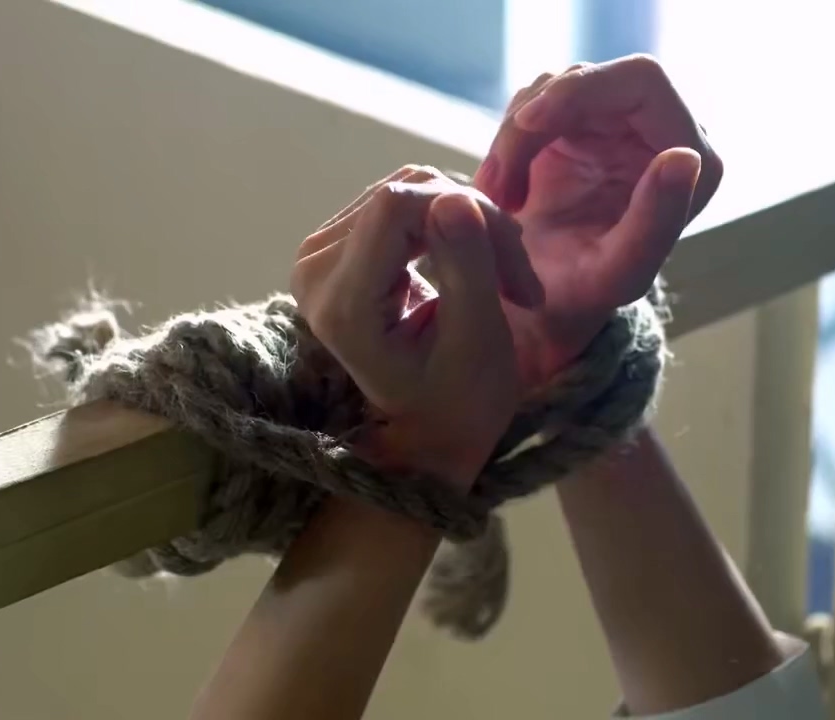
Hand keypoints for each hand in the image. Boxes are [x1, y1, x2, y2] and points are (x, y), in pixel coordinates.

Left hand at [291, 166, 539, 489]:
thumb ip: (467, 267)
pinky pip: (401, 203)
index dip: (468, 213)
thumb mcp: (478, 343)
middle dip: (475, 222)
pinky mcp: (336, 246)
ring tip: (504, 275)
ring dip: (469, 222)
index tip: (516, 266)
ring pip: (409, 189)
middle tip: (520, 278)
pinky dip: (449, 223)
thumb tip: (454, 197)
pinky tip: (475, 262)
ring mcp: (319, 255)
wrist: (430, 434)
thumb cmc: (462, 405)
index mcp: (341, 305)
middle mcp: (314, 270)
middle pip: (404, 194)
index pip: (397, 206)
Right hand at [474, 55, 723, 386]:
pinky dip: (508, 141)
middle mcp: (660, 129)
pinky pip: (535, 103)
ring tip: (498, 198)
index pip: (641, 80)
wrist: (546, 300)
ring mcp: (615, 122)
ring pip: (555, 88)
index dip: (582, 88)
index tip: (527, 122)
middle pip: (590, 78)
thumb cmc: (588, 296)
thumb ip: (657, 221)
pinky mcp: (578, 124)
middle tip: (497, 180)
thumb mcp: (621, 274)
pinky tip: (503, 189)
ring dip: (513, 137)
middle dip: (533, 119)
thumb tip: (684, 157)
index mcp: (693, 155)